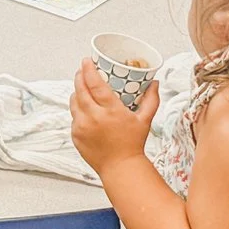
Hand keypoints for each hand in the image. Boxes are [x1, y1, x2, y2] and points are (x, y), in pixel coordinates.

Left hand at [70, 60, 154, 174]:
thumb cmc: (133, 144)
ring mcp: (82, 127)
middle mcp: (94, 118)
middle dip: (79, 76)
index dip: (88, 69)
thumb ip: (151, 100)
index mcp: (111, 111)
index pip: (95, 84)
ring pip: (74, 102)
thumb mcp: (145, 121)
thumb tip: (155, 83)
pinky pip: (73, 117)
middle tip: (83, 70)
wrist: (120, 168)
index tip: (87, 61)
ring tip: (82, 87)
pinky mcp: (75, 135)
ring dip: (77, 92)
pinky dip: (78, 110)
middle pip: (80, 90)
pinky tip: (84, 107)